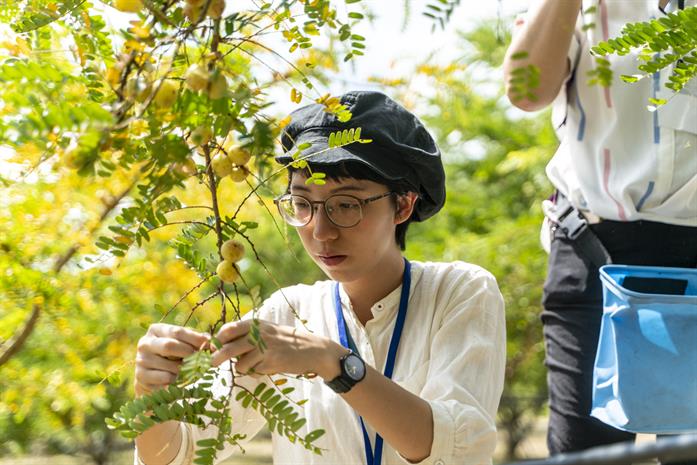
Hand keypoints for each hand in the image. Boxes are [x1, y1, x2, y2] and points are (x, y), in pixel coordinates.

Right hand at [134, 323, 209, 396]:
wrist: (153, 378)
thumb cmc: (173, 356)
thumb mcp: (183, 344)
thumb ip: (196, 340)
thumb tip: (211, 342)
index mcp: (156, 330)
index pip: (177, 331)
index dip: (195, 338)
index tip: (209, 344)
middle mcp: (145, 343)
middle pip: (169, 346)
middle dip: (188, 353)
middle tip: (200, 360)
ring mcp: (141, 360)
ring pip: (168, 366)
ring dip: (184, 370)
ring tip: (191, 371)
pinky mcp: (140, 377)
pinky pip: (165, 380)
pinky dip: (176, 381)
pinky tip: (179, 380)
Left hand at [211, 319, 345, 379]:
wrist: (312, 349)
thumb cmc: (286, 341)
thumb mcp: (267, 331)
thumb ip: (248, 335)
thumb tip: (222, 345)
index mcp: (256, 324)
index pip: (229, 329)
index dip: (217, 339)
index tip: (212, 347)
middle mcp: (259, 334)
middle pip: (229, 347)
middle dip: (217, 357)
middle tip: (212, 363)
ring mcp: (265, 348)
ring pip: (239, 363)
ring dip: (243, 367)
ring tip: (254, 365)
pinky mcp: (271, 361)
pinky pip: (253, 371)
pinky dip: (256, 372)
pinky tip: (267, 367)